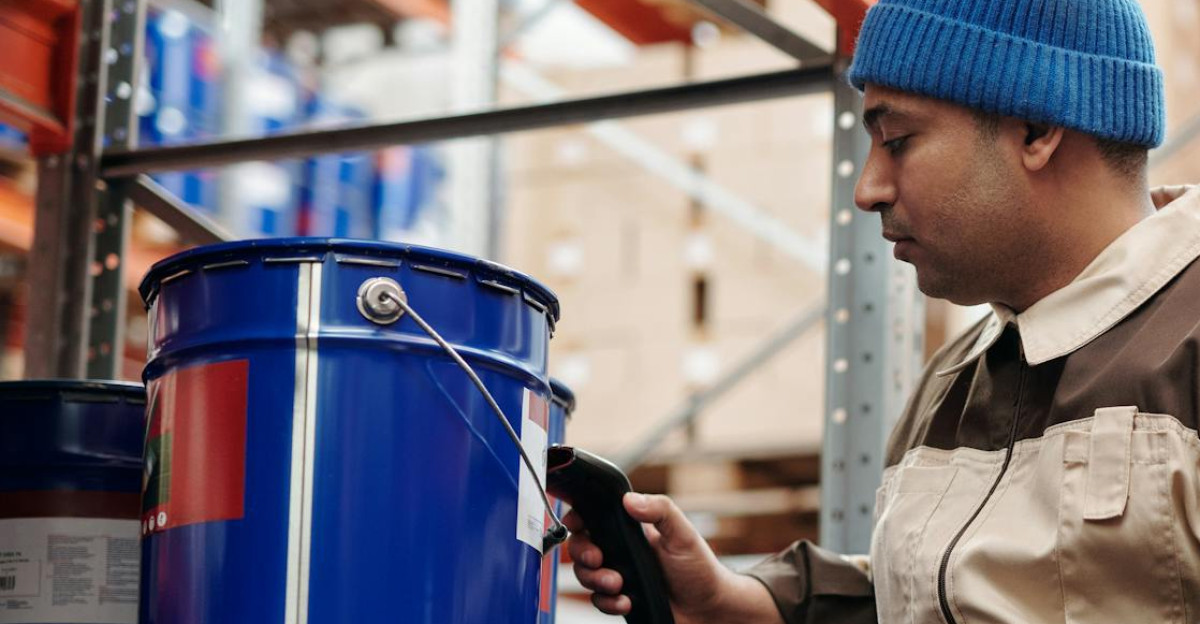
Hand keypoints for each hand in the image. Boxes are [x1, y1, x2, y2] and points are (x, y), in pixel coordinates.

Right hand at [565, 492, 781, 623]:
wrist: (709, 610)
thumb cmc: (700, 569)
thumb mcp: (683, 534)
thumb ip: (660, 511)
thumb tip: (630, 499)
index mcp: (632, 530)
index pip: (595, 516)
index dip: (579, 518)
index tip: (576, 523)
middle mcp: (621, 551)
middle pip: (581, 546)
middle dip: (582, 553)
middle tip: (599, 559)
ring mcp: (619, 575)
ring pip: (585, 574)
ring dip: (594, 579)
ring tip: (618, 584)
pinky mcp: (620, 599)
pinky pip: (598, 600)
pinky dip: (607, 602)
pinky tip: (626, 601)